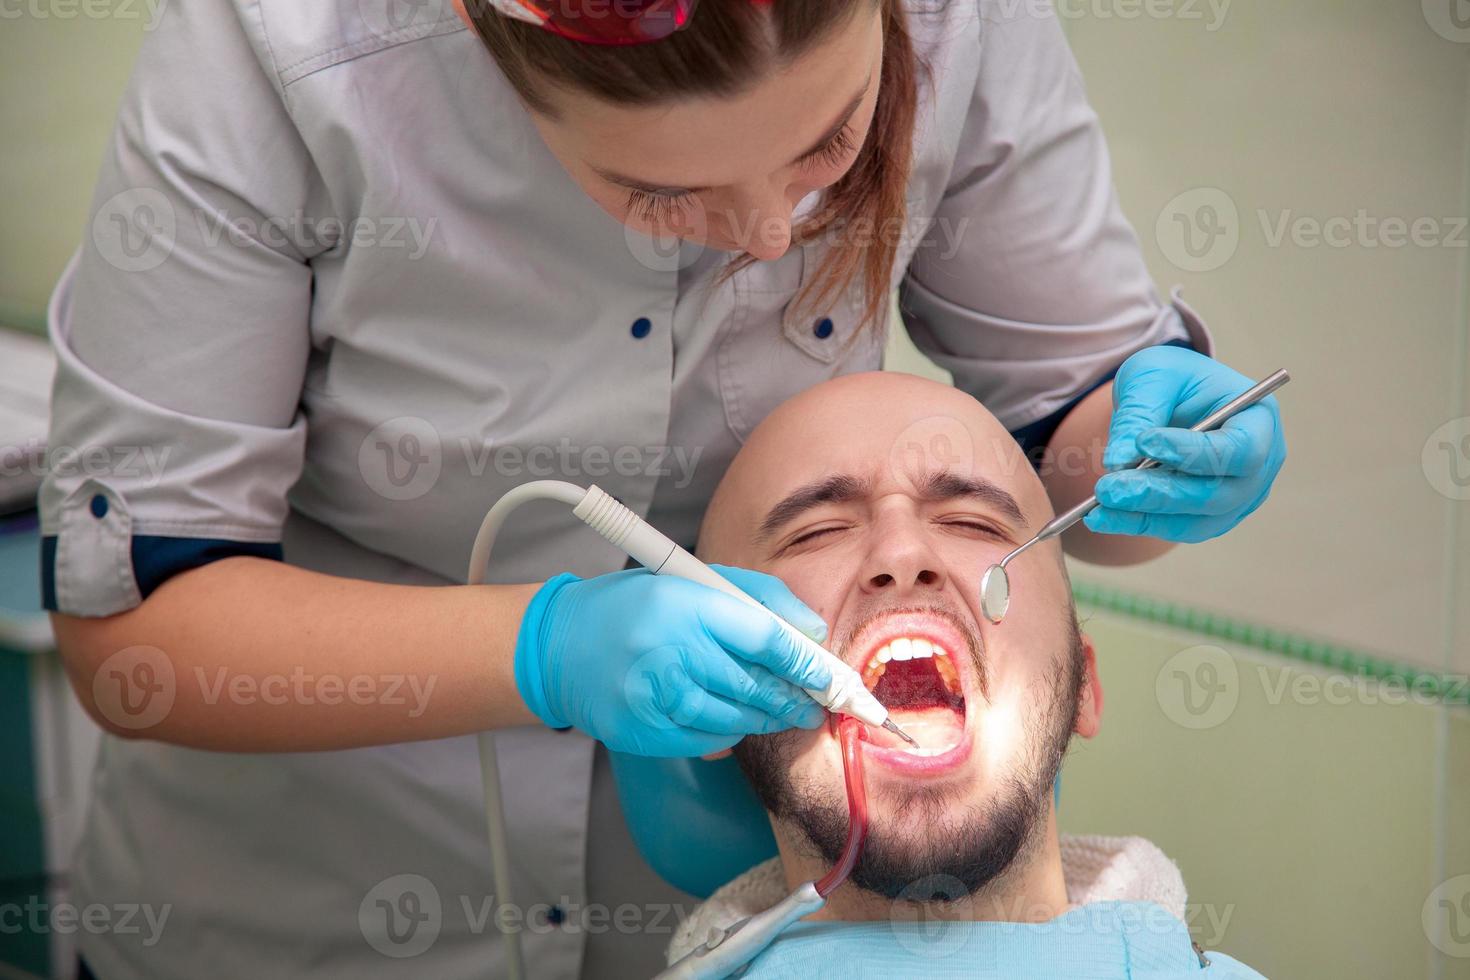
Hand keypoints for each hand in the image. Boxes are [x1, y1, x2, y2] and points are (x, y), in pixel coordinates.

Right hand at [513, 566, 832, 756]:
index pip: (768, 640)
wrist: (560, 645)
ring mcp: (655, 696)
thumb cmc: (635, 607)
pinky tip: (734, 720)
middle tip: (818, 705)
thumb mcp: (694, 580)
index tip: (836, 680)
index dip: (809, 664)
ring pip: (737, 719)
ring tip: (784, 713)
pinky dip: (729, 733)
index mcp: (687, 605)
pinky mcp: (644, 731)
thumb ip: (759, 600)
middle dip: (796, 699)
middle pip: (757, 685)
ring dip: (767, 719)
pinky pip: (708, 741)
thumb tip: (812, 632)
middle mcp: (671, 651)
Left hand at [1087, 345, 1285, 543]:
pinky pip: (1178, 528)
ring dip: (1145, 515)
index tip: (1145, 444)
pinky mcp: (1211, 516)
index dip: (1194, 453)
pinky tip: (1101, 516)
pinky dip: (1139, 524)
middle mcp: (1260, 464)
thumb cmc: (1170, 379)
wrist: (1169, 399)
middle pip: (1218, 493)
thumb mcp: (1152, 375)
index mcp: (1259, 418)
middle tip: (1108, 488)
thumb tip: (1119, 462)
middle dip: (1160, 493)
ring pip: (1197, 520)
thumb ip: (1139, 413)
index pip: (1240, 449)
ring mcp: (1239, 496)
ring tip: (1096, 506)